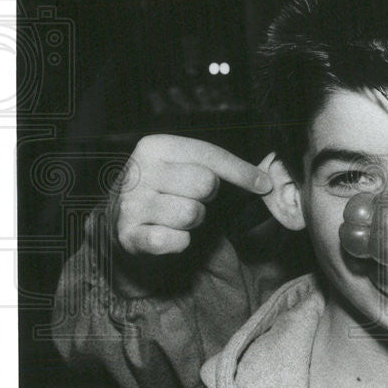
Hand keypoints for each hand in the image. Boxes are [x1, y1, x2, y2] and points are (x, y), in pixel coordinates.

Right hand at [110, 134, 272, 256]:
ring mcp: (130, 204)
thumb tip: (267, 178)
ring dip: (194, 220)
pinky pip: (174, 240)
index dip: (242, 172)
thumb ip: (221, 166)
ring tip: (179, 216)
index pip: (210, 155)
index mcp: (155, 146)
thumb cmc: (165, 191)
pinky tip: (170, 235)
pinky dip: (180, 242)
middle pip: (205, 183)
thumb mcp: (185, 167)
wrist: (120, 222)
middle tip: (194, 199)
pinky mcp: (128, 236)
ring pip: (192, 213)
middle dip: (208, 196)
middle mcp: (139, 171)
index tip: (264, 184)